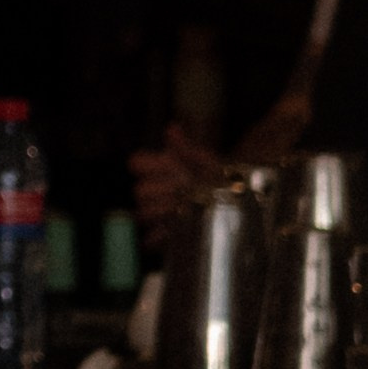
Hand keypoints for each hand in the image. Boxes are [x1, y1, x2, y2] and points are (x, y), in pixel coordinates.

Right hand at [129, 122, 222, 239]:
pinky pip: (149, 239)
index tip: (170, 165)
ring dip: (159, 211)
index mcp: (157, 169)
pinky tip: (172, 230)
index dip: (149, 165)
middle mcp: (152, 190)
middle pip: (139, 191)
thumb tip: (171, 128)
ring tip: (178, 209)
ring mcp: (156, 213)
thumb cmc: (213, 174)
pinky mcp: (163, 234)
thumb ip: (185, 147)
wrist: (231, 196)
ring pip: (142, 214)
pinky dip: (157, 237)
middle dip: (158, 191)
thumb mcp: (203, 159)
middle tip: (179, 190)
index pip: (136, 164)